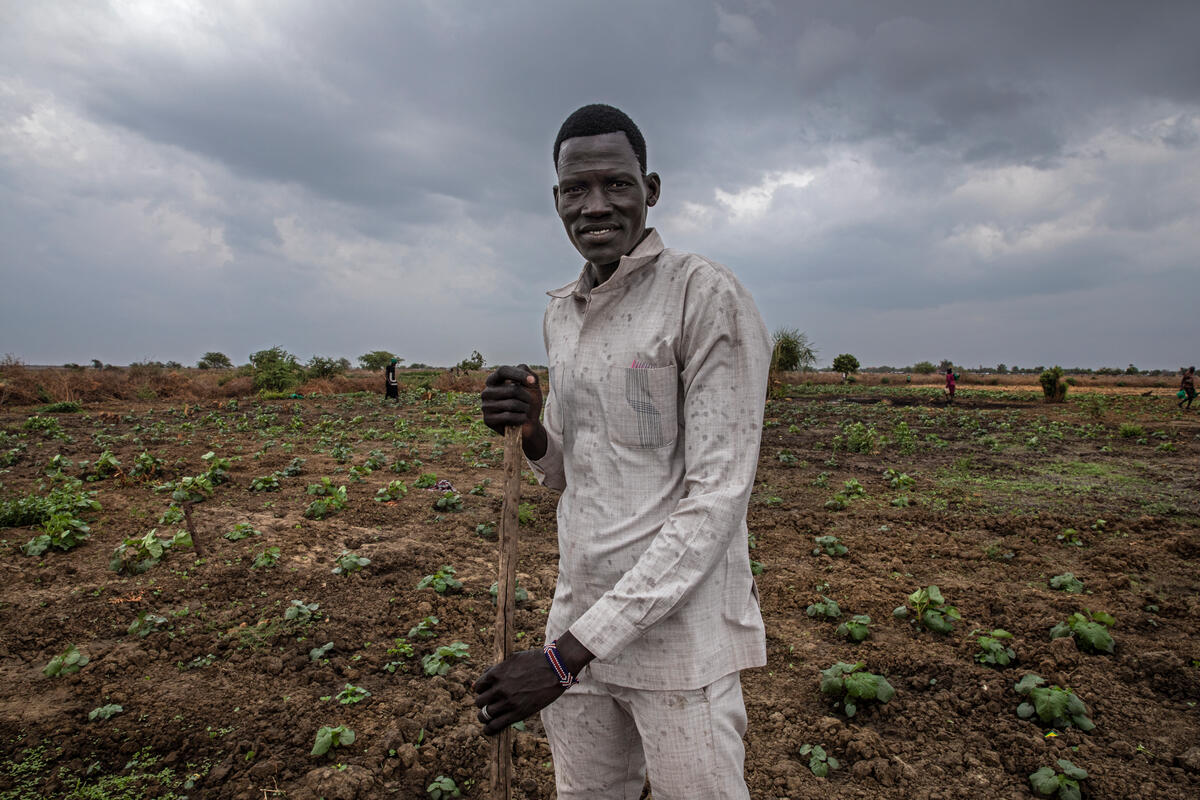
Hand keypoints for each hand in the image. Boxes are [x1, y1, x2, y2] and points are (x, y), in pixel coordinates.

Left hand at [472, 632, 593, 734]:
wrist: (556, 668)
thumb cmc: (535, 661)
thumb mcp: (512, 659)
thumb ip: (495, 669)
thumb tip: (479, 681)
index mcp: (496, 673)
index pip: (477, 687)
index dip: (481, 690)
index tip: (486, 693)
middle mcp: (499, 688)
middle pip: (479, 701)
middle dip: (482, 703)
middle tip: (488, 704)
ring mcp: (508, 702)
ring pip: (485, 714)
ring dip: (484, 716)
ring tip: (487, 717)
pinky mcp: (518, 713)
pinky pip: (496, 725)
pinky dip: (489, 729)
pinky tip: (489, 729)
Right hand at [481, 365, 546, 458]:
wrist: (529, 424)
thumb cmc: (528, 402)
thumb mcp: (532, 386)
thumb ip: (529, 374)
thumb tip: (526, 374)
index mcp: (494, 380)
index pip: (503, 370)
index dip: (519, 374)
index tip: (533, 382)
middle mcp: (487, 391)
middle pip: (512, 389)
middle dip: (527, 398)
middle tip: (528, 403)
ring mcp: (485, 406)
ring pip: (512, 404)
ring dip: (525, 409)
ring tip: (524, 412)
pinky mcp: (487, 420)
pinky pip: (508, 416)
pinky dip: (520, 418)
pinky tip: (520, 420)